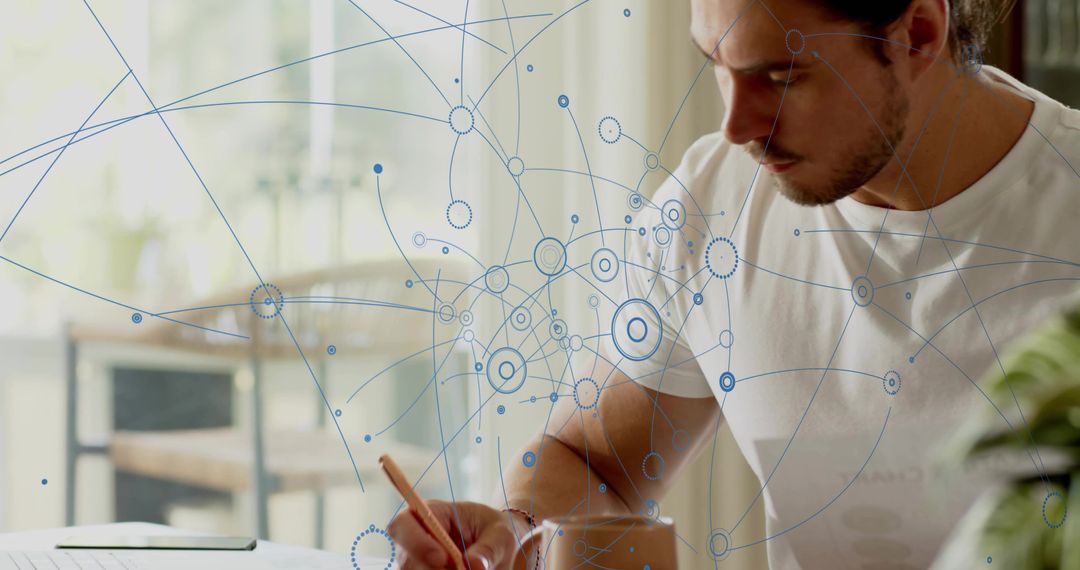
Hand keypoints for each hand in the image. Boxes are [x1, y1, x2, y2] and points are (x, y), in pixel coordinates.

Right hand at [387, 500, 520, 568]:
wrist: (497, 545)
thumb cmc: (496, 531)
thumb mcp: (502, 535)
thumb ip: (489, 549)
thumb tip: (475, 566)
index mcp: (431, 513)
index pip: (404, 524)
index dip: (416, 543)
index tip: (443, 559)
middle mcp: (416, 538)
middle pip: (406, 560)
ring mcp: (416, 560)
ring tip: (468, 569)